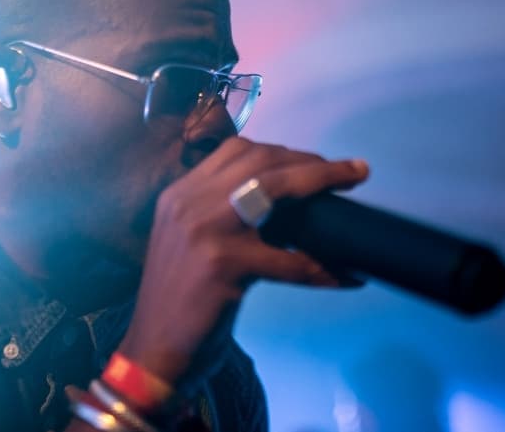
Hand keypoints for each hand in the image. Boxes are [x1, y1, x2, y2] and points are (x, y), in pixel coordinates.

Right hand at [116, 137, 368, 388]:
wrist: (151, 354)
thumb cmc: (179, 303)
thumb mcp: (189, 243)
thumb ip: (220, 216)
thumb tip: (284, 205)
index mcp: (180, 193)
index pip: (236, 151)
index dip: (281, 151)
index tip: (313, 162)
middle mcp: (189, 202)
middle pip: (260, 161)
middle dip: (310, 160)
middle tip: (349, 171)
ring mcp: (205, 230)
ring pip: (274, 190)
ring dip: (321, 181)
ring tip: (353, 184)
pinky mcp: (223, 264)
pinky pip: (289, 260)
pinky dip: (323, 267)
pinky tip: (347, 274)